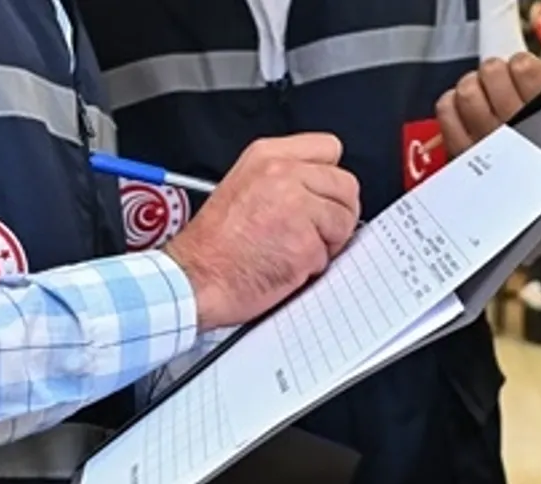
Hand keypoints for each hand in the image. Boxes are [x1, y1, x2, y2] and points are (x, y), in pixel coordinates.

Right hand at [165, 133, 360, 330]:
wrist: (194, 278)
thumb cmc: (213, 244)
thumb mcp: (243, 185)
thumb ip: (285, 177)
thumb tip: (322, 188)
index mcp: (267, 156)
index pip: (329, 148)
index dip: (328, 179)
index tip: (319, 196)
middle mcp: (283, 174)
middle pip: (346, 186)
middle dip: (335, 212)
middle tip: (309, 231)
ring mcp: (296, 207)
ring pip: (345, 219)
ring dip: (328, 241)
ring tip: (292, 247)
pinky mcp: (304, 242)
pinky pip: (331, 254)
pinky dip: (314, 266)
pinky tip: (285, 265)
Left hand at [435, 52, 540, 157]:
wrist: (532, 212)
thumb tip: (528, 68)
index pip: (523, 67)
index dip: (519, 64)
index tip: (521, 72)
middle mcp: (514, 131)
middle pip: (491, 72)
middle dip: (493, 72)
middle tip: (497, 84)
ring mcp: (484, 144)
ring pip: (466, 90)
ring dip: (472, 86)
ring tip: (480, 97)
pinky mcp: (460, 155)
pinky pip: (446, 111)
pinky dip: (451, 104)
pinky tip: (462, 112)